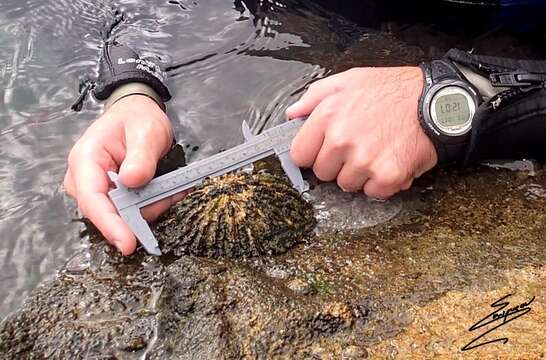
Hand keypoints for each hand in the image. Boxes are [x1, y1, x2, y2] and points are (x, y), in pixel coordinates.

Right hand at [64, 95, 181, 254]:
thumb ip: (141, 156)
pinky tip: (167, 190)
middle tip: (171, 193)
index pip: (92, 198)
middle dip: (142, 211)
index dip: (110, 224)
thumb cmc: (137, 118)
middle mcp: (84, 178)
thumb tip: (132, 181)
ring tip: (172, 186)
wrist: (136, 114)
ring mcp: (97, 190)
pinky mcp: (111, 197)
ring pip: (123, 215)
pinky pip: (132, 211)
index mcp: (86, 159)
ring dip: (151, 206)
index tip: (128, 243)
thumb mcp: (146, 131)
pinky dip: (152, 204)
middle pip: (108, 213)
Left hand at [286, 66, 437, 198]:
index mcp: (327, 116)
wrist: (436, 101)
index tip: (325, 149)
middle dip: (337, 163)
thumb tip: (292, 115)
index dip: (313, 153)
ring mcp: (364, 161)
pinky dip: (382, 183)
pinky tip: (390, 161)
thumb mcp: (348, 81)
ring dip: (359, 174)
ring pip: (346, 185)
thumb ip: (313, 97)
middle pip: (323, 173)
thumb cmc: (392, 90)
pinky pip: (372, 193)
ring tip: (376, 151)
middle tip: (358, 146)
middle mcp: (341, 141)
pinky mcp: (387, 176)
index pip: (300, 155)